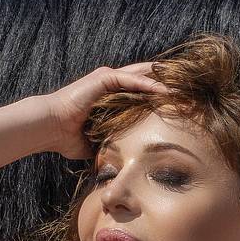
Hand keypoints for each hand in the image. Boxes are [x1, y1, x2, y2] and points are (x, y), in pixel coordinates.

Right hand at [39, 62, 173, 160]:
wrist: (49, 128)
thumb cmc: (68, 138)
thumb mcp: (99, 141)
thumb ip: (113, 144)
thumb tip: (124, 165)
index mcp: (111, 97)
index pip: (141, 92)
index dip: (160, 96)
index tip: (180, 104)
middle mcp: (110, 84)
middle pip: (146, 79)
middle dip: (167, 85)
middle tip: (190, 91)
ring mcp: (107, 79)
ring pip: (142, 75)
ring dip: (163, 81)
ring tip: (185, 88)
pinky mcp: (103, 79)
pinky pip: (131, 79)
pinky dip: (148, 82)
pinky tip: (166, 89)